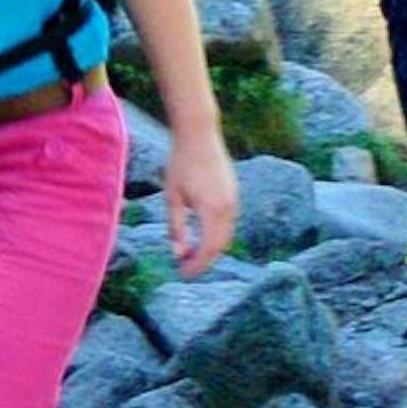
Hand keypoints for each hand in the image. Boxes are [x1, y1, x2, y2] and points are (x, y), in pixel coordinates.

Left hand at [163, 126, 237, 277]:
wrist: (199, 134)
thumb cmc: (181, 163)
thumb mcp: (173, 197)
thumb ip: (176, 227)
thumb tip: (178, 253)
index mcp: (213, 210)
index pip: (208, 250)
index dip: (196, 266)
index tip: (182, 273)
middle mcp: (228, 208)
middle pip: (220, 246)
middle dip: (204, 260)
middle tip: (185, 267)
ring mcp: (234, 200)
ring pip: (226, 235)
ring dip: (211, 248)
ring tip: (191, 254)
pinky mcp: (234, 194)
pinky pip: (228, 223)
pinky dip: (217, 235)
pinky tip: (202, 235)